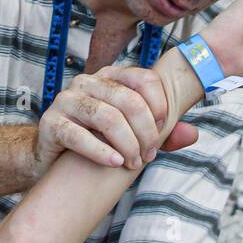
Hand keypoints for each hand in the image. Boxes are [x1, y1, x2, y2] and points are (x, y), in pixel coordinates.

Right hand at [31, 65, 198, 180]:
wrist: (52, 161)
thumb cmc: (96, 143)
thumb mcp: (131, 135)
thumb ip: (161, 134)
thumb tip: (192, 134)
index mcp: (110, 77)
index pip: (143, 79)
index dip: (159, 104)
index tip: (163, 128)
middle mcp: (86, 82)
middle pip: (127, 100)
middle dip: (145, 132)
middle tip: (148, 156)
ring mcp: (66, 100)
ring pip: (106, 116)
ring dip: (126, 143)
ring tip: (132, 163)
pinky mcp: (50, 123)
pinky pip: (78, 136)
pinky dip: (101, 152)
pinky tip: (115, 164)